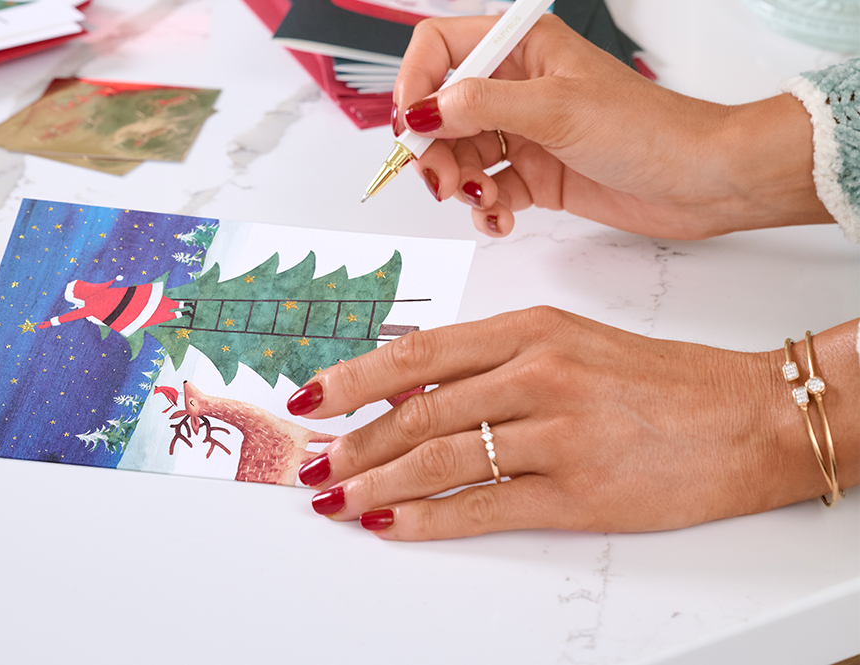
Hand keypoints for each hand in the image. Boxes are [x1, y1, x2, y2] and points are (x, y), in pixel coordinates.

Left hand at [288, 309, 858, 539]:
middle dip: (352, 440)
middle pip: (417, 410)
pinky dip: (427, 519)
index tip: (313, 398)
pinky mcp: (578, 493)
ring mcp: (557, 435)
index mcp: (531, 330)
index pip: (418, 353)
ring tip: (336, 497)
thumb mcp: (571, 343)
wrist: (743, 417)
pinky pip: (483, 507)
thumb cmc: (658, 379)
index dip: (354, 378)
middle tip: (312, 461)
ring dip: (376, 483)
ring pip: (439, 458)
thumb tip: (415, 389)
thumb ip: (494, 361)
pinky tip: (391, 526)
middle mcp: (537, 375)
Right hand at [393, 15, 829, 238]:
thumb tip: (426, 109)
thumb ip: (483, 105)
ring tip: (482, 201)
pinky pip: (488, 191)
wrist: (699, 180)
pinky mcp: (536, 175)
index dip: (416, 82)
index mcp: (523, 48)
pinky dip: (486, 210)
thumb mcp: (557, 108)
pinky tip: (499, 218)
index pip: (441, 47)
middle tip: (441, 180)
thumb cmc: (649, 129)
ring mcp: (525, 133)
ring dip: (460, 184)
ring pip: (460, 155)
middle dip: (435, 148)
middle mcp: (517, 87)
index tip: (413, 124)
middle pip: (442, 111)